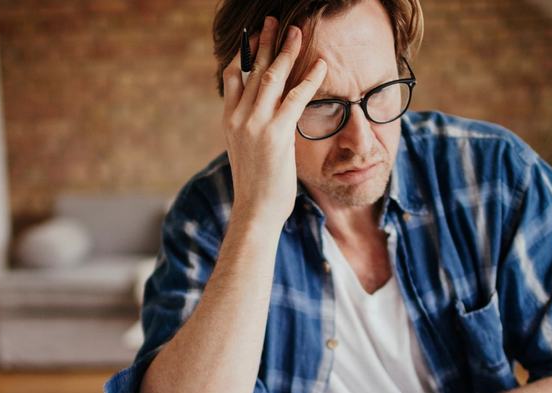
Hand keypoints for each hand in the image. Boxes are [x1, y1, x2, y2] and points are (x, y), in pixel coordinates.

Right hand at [221, 16, 327, 226]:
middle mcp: (238, 117)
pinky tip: (321, 65)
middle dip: (266, 42)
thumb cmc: (256, 187)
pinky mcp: (276, 134)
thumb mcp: (246, 152)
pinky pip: (295, 97)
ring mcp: (255, 124)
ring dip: (287, 51)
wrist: (254, 212)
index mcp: (229, 120)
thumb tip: (263, 118)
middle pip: (253, 69)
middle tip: (274, 21)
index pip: (233, 76)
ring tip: (299, 32)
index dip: (245, 53)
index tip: (254, 36)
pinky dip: (310, 78)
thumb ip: (251, 129)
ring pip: (272, 77)